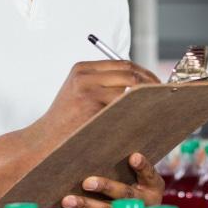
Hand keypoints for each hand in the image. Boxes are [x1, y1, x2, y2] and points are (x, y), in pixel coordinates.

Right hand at [40, 60, 160, 133]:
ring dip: (148, 95)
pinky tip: (147, 115)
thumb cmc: (65, 125)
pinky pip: (124, 101)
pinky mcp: (91, 103)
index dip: (144, 73)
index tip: (157, 84)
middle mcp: (84, 74)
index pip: (122, 63)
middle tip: (164, 95)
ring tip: (159, 105)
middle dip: (150, 82)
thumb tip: (139, 87)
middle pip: (129, 70)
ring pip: (129, 84)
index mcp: (82, 68)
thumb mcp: (78, 97)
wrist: (42, 143)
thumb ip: (102, 86)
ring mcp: (87, 87)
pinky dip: (138, 107)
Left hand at [61, 152, 164, 207]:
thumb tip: (128, 154)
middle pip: (124, 195)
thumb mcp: (146, 179)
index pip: (149, 174)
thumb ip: (136, 167)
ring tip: (68, 200)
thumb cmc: (140, 190)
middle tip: (87, 182)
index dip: (142, 166)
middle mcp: (144, 205)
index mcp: (153, 188)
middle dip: (105, 188)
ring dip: (86, 206)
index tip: (133, 157)